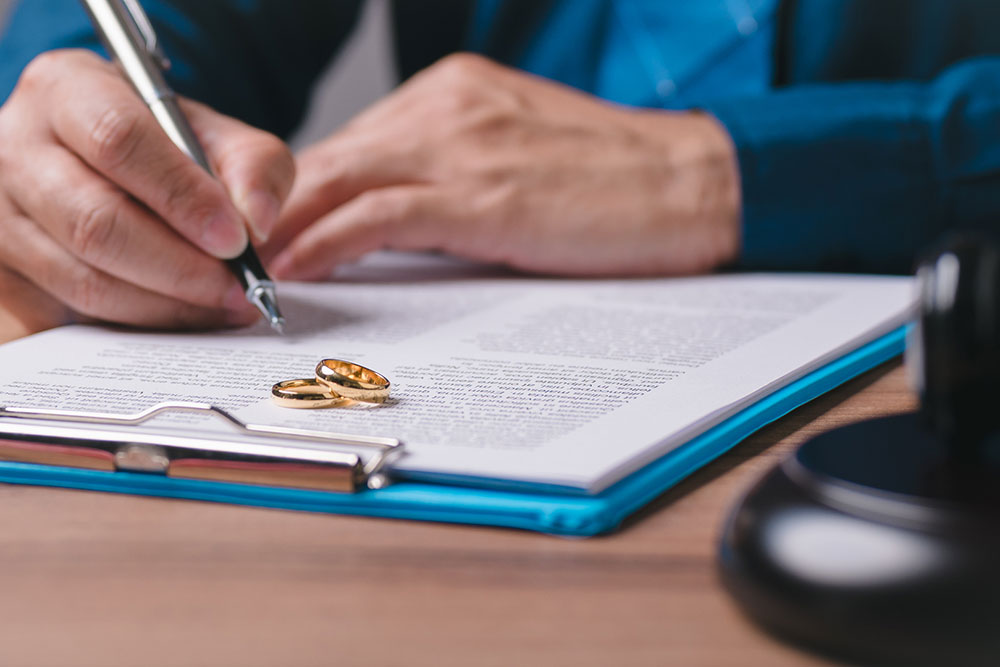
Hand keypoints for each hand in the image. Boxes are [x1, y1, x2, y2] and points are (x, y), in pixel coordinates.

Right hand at [0, 49, 294, 333]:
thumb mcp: (219, 135)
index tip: (235, 239)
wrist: (105, 165)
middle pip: (96, 223)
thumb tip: (258, 224)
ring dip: (167, 306)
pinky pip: (75, 317)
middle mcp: (18, 148)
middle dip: (181, 269)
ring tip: (225, 307)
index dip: (182, 197)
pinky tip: (186, 317)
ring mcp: (2, 216)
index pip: (120, 141)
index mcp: (68, 90)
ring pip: (85, 281)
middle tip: (238, 289)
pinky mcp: (8, 275)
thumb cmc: (164, 146)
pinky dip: (141, 325)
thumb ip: (254, 167)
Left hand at [264, 53, 740, 279]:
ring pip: (340, 179)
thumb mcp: (516, 153)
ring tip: (250, 267)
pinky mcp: (481, 195)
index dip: (302, 187)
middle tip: (236, 250)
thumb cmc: (612, 178)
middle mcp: (447, 109)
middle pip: (332, 155)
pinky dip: (327, 243)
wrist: (691, 181)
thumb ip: (451, 169)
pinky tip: (297, 270)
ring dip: (286, 226)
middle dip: (276, 207)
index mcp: (455, 94)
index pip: (354, 141)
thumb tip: (391, 214)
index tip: (269, 224)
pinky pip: (377, 216)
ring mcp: (463, 148)